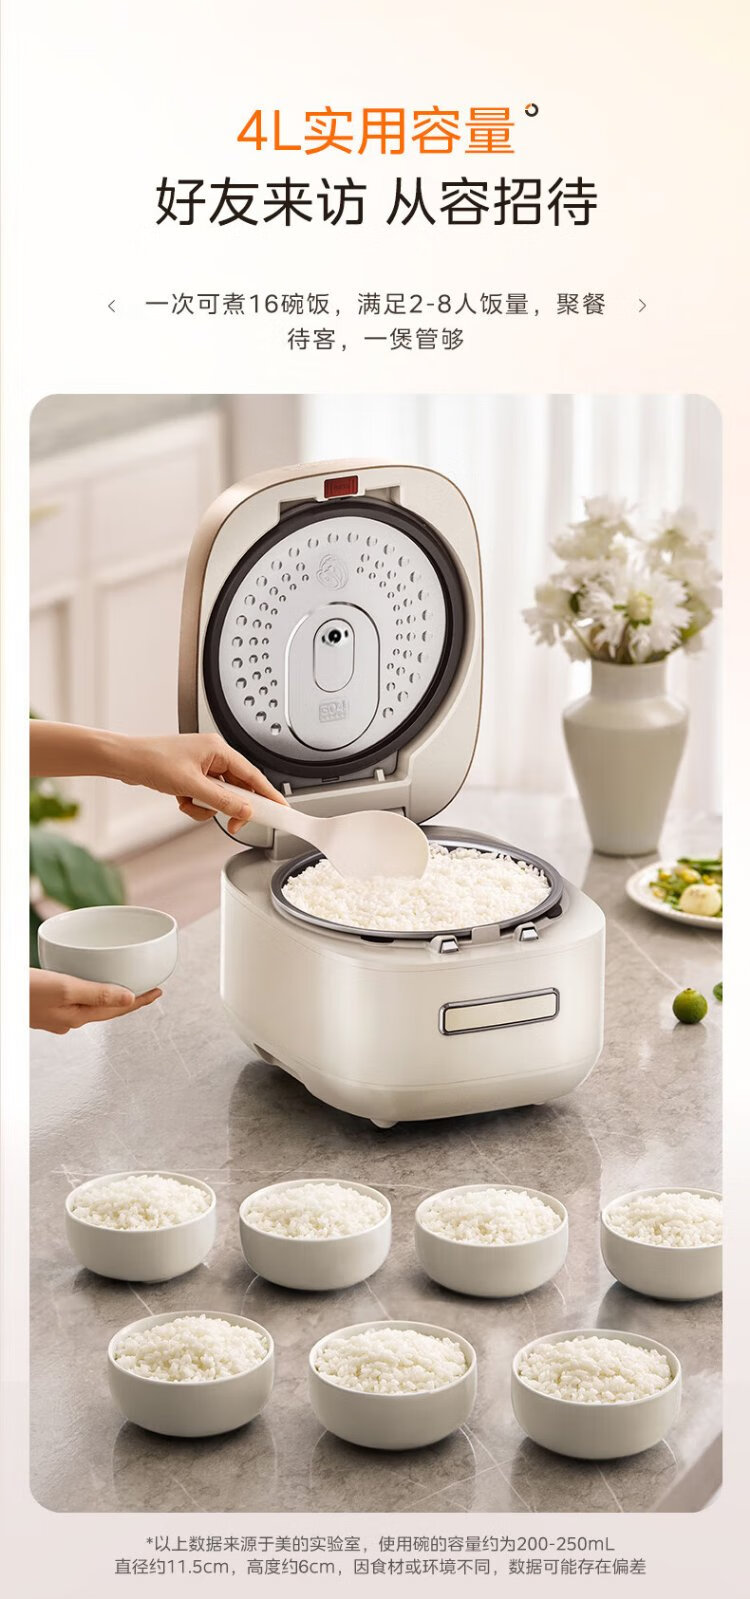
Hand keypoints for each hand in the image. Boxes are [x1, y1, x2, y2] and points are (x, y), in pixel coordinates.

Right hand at [31, 969, 161, 1033]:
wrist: (0, 995)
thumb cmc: (25, 992)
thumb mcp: (65, 988)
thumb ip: (98, 993)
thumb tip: (131, 999)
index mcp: (78, 1018)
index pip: (119, 1010)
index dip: (141, 1000)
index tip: (159, 991)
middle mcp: (70, 1020)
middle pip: (108, 1008)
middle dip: (129, 998)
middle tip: (149, 987)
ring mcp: (57, 1016)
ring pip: (91, 1005)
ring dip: (110, 995)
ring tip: (125, 984)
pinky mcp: (46, 1007)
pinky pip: (76, 999)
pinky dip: (89, 991)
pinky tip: (87, 984)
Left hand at [118, 732, 286, 832]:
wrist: (125, 761)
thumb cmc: (152, 761)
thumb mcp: (192, 786)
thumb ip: (222, 800)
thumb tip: (244, 810)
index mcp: (219, 749)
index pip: (253, 775)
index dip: (269, 794)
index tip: (281, 808)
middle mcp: (213, 755)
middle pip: (238, 787)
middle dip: (231, 806)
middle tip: (232, 822)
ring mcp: (201, 766)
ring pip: (220, 795)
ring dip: (208, 806)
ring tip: (191, 804)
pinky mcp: (190, 776)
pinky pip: (204, 796)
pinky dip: (195, 804)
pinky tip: (182, 801)